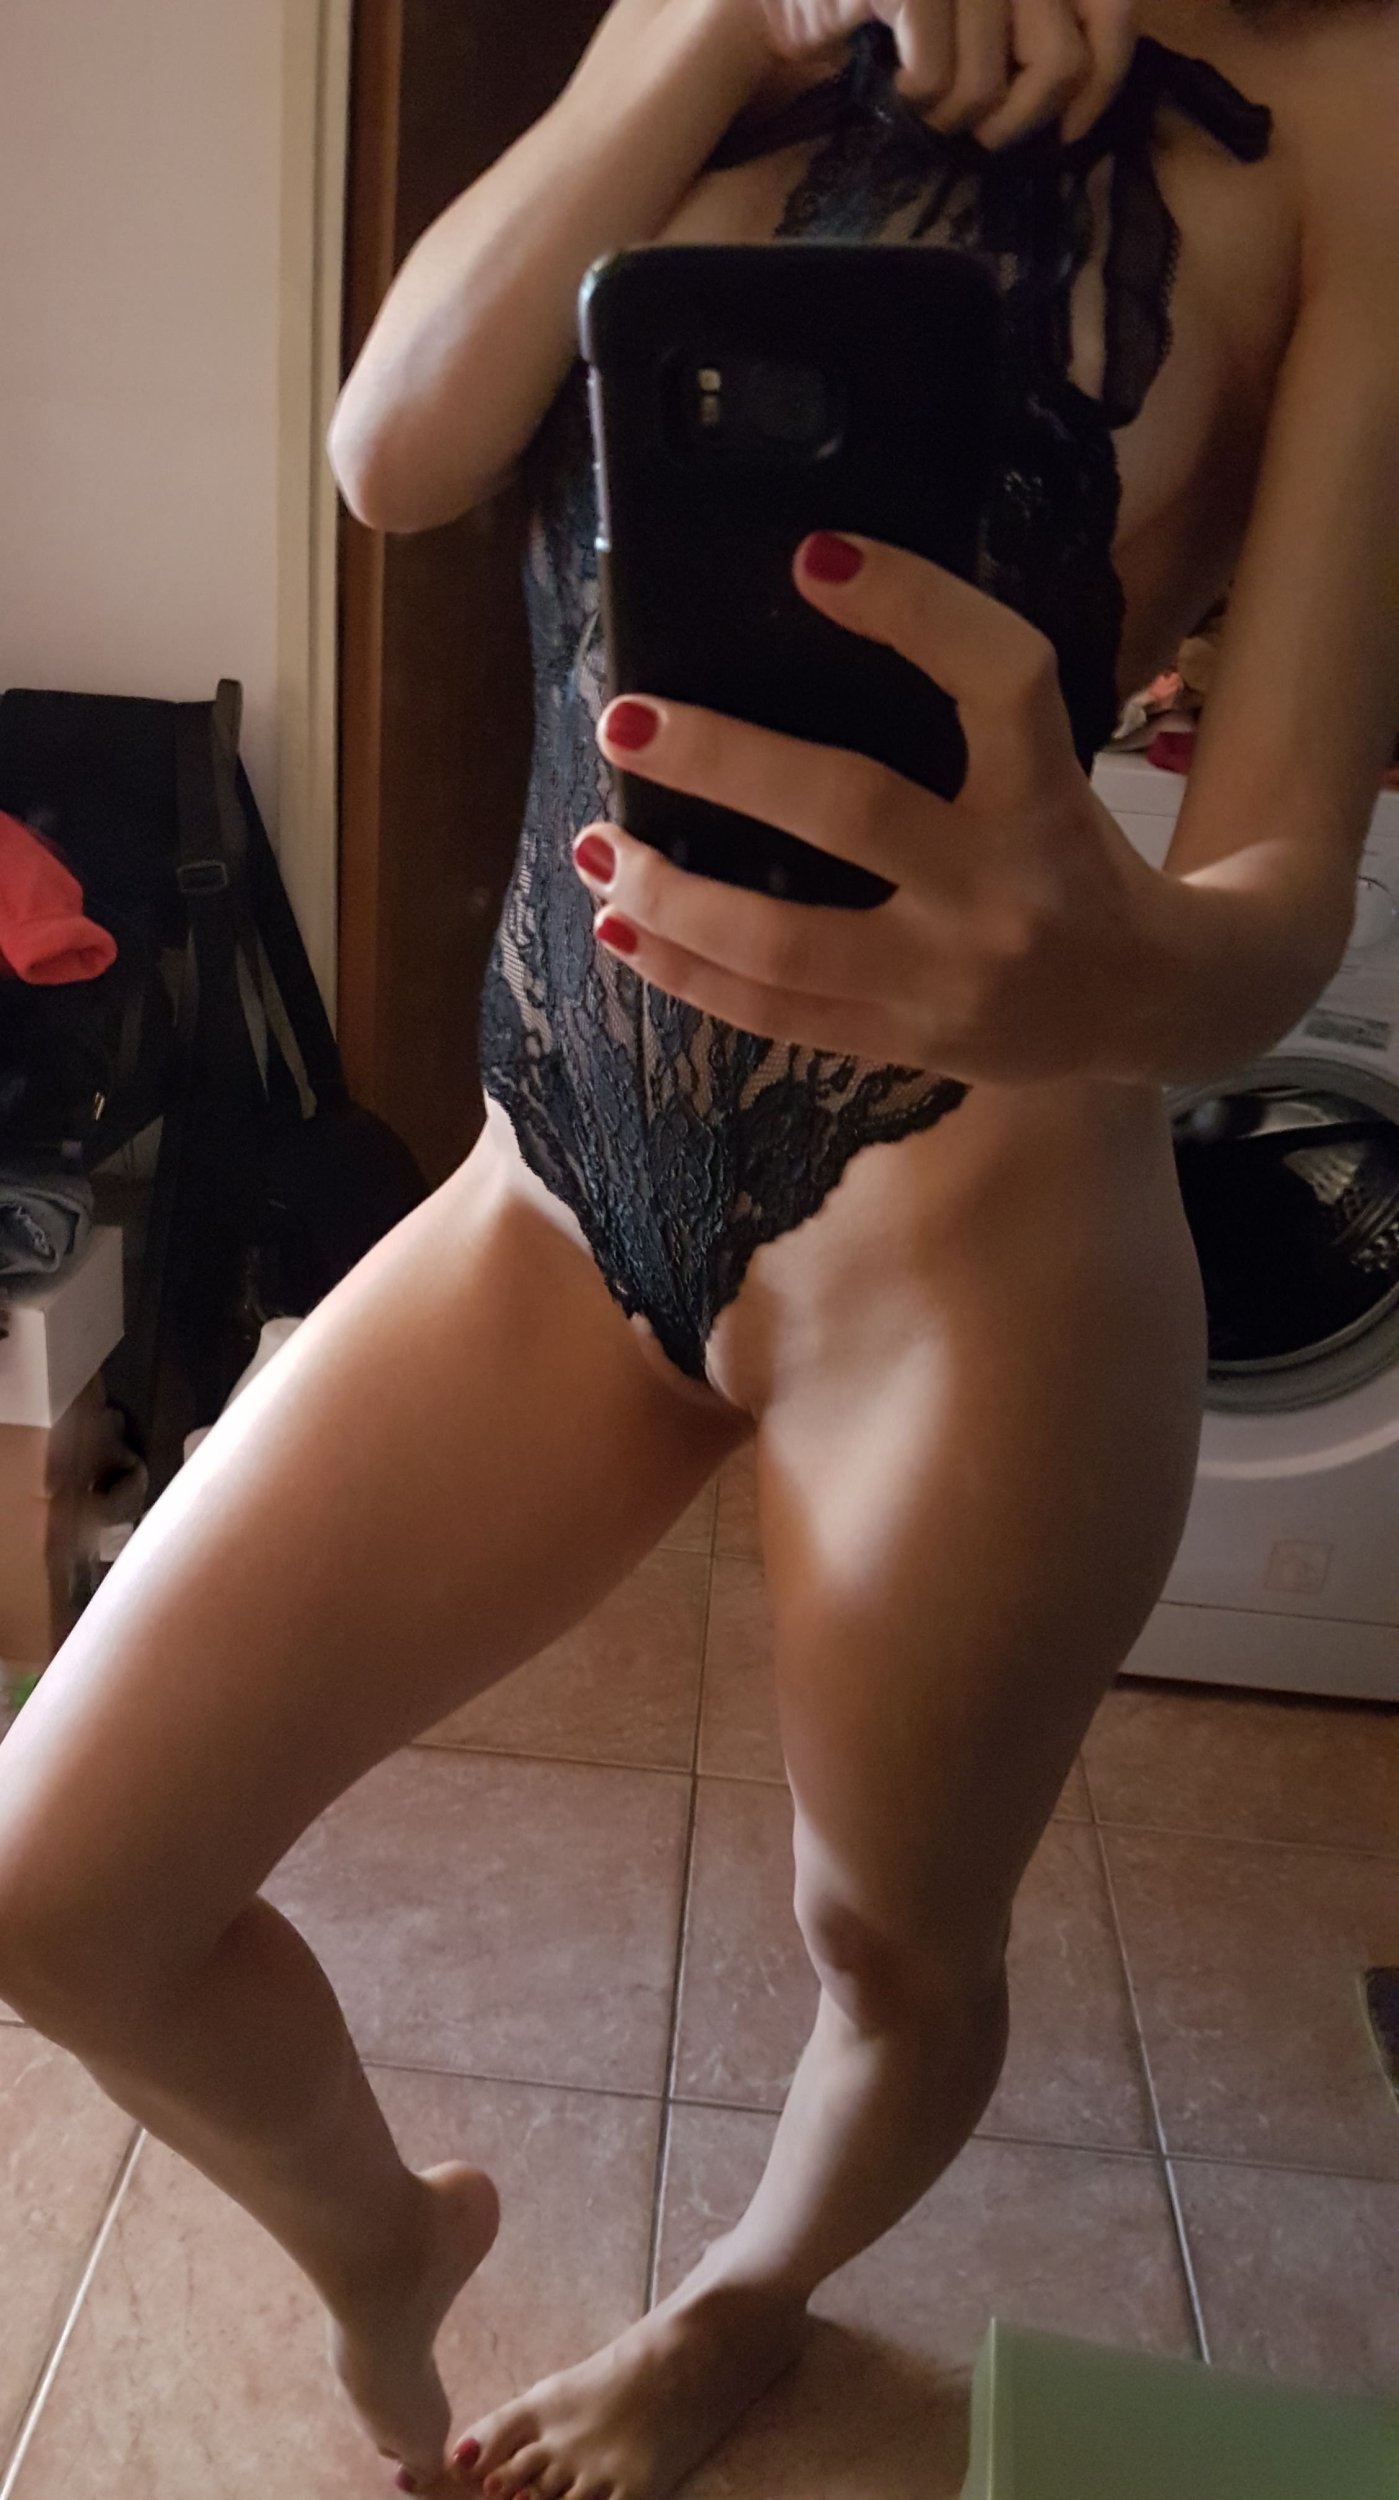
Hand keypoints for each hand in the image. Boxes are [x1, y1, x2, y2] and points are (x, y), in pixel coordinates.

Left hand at [574, 530, 1169, 1085]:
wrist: (1149, 1004)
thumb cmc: (1074, 859)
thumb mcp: (1052, 770)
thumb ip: (964, 718)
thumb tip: (800, 617)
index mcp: (1046, 794)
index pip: (999, 679)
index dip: (913, 608)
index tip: (815, 557)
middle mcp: (998, 887)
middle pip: (851, 809)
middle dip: (723, 762)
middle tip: (624, 724)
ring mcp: (945, 981)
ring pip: (784, 942)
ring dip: (672, 893)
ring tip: (596, 846)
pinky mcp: (904, 1045)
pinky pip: (773, 1017)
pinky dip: (686, 973)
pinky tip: (623, 927)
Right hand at [738, 0, 1137, 146]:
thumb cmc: (901, 6)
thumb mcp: (990, 13)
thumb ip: (1047, 26)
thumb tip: (1091, 97)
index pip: (1114, 12)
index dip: (1102, 83)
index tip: (1070, 129)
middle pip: (1059, 65)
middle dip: (1019, 123)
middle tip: (984, 133)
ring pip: (991, 87)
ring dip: (954, 120)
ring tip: (928, 104)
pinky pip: (937, 81)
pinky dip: (914, 102)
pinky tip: (896, 83)